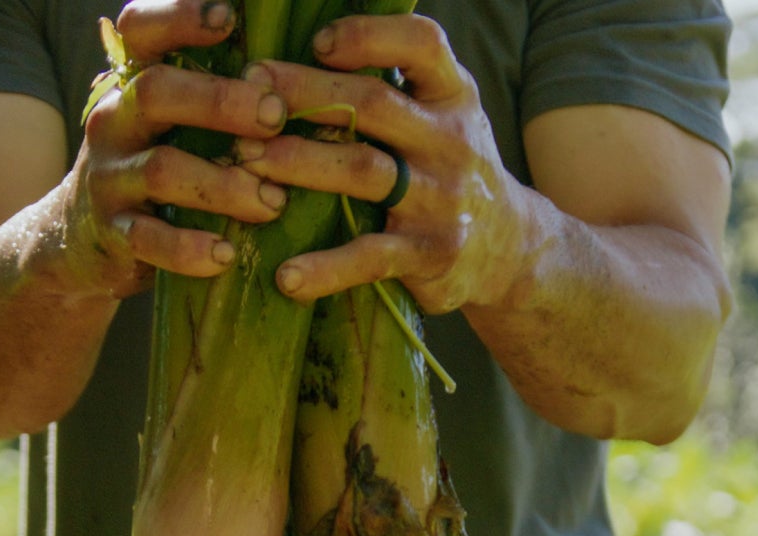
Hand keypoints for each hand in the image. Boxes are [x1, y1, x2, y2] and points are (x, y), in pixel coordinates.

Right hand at [61, 0, 292, 295]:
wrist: (80, 241)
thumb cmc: (153, 168)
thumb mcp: (169, 124)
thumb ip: (210, 95)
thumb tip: (287, 73)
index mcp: (133, 83)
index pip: (142, 30)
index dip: (180, 16)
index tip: (228, 18)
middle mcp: (114, 121)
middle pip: (158, 92)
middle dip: (221, 101)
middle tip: (275, 114)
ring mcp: (109, 178)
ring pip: (162, 169)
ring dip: (225, 185)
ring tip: (273, 203)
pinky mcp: (114, 233)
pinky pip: (150, 239)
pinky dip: (191, 248)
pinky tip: (226, 254)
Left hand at [236, 16, 531, 311]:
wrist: (510, 249)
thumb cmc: (452, 169)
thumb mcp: (444, 113)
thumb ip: (397, 82)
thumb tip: (312, 45)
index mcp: (452, 95)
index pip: (421, 44)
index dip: (367, 37)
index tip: (317, 43)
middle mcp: (450, 140)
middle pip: (373, 104)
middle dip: (305, 95)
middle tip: (248, 95)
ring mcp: (440, 200)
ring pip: (363, 172)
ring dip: (299, 163)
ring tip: (247, 159)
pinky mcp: (428, 255)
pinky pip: (369, 257)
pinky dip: (325, 268)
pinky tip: (285, 276)